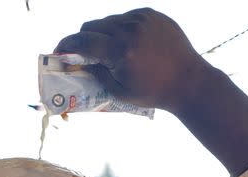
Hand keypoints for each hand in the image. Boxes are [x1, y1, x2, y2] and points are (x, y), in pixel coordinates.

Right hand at [54, 8, 208, 111]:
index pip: (82, 41)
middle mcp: (130, 30)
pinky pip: (127, 17)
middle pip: (92, 26)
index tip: (58, 51)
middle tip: (81, 53)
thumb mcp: (119, 91)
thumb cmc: (153, 92)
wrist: (188, 81)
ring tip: (109, 51)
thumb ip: (95, 74)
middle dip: (83, 39)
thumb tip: (76, 63)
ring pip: (109, 20)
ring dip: (103, 33)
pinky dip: (121, 28)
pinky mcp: (152, 14)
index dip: (66, 45)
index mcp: (120, 51)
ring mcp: (142, 19)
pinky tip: (129, 44)